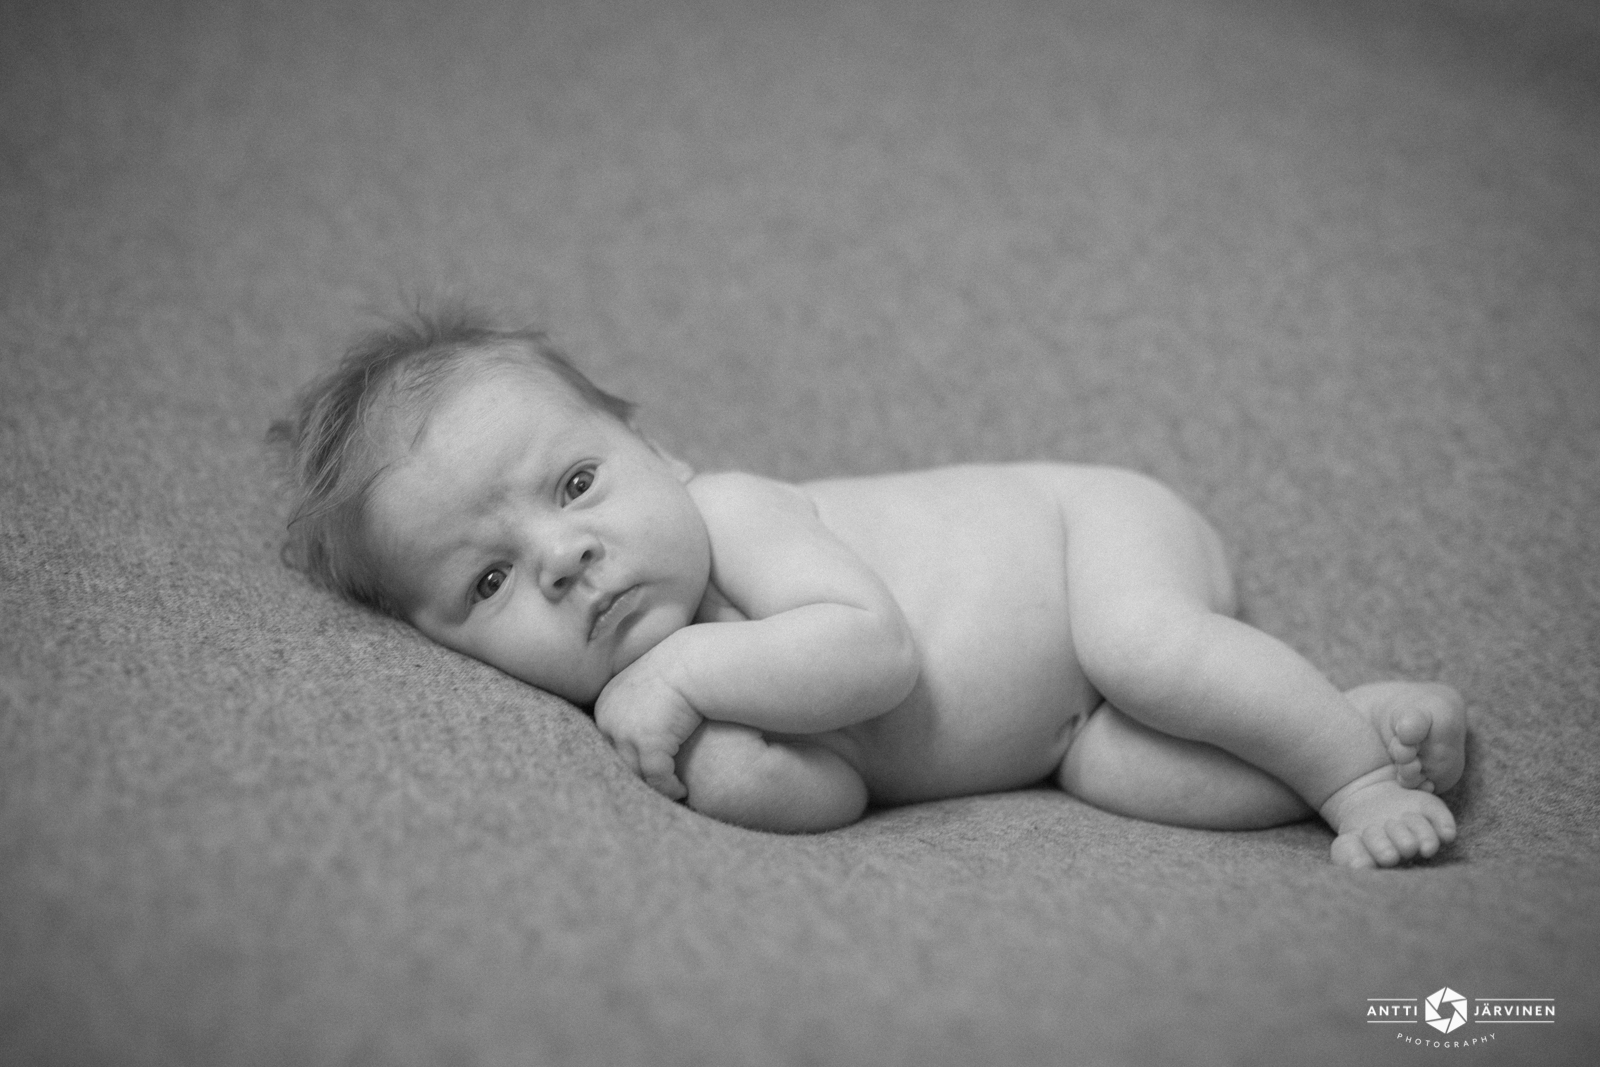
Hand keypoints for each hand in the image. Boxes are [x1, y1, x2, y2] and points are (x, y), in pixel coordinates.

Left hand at [593, 659, 702, 800]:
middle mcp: (609, 721)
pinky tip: (683, 790)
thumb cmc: (677, 670)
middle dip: (636, 777)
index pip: (608, 744)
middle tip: (655, 789)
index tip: (645, 770)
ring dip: (653, 787)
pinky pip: (658, 778)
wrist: (694, 663)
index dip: (627, 760)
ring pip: (636, 774)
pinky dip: (670, 788)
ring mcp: (626, 734)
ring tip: (670, 792)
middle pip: (617, 762)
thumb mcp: (645, 686)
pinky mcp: (648, 745)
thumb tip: (642, 727)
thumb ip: (635, 707)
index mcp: (604, 706)